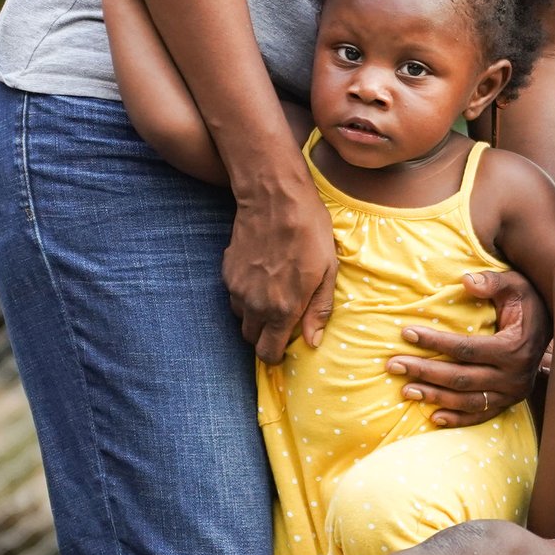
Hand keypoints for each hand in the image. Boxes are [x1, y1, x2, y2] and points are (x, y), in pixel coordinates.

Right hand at [227, 179, 335, 363]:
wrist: (275, 199)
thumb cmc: (309, 232)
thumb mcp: (327, 271)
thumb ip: (319, 309)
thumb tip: (312, 341)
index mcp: (283, 308)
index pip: (268, 352)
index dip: (276, 355)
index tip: (285, 347)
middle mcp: (255, 304)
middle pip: (251, 339)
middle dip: (265, 336)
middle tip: (282, 319)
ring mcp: (237, 288)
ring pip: (242, 317)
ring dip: (255, 315)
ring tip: (274, 294)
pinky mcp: (227, 272)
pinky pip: (234, 296)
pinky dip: (245, 294)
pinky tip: (262, 275)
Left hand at [392, 266, 549, 426]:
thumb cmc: (529, 302)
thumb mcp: (516, 285)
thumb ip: (492, 281)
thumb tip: (465, 282)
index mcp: (514, 347)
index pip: (466, 348)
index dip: (435, 342)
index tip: (406, 333)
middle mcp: (515, 376)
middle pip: (461, 378)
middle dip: (424, 372)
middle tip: (394, 364)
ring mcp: (513, 393)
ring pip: (467, 400)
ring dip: (434, 397)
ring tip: (405, 389)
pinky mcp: (510, 402)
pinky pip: (481, 415)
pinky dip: (457, 418)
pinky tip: (434, 416)